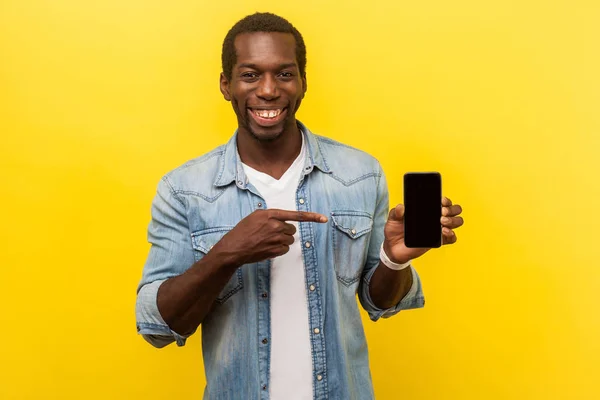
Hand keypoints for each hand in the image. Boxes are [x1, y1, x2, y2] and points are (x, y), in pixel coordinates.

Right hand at [211, 209, 327, 265]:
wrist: (234, 248)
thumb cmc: (243, 231)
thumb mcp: (255, 216)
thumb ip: (271, 216)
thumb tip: (283, 220)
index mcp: (270, 214)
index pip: (295, 215)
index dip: (311, 217)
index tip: (323, 219)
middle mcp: (275, 226)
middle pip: (292, 229)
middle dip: (285, 231)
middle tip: (271, 233)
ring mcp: (275, 239)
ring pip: (289, 240)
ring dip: (282, 241)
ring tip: (267, 241)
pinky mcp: (275, 250)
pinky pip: (285, 249)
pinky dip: (279, 249)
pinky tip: (268, 248)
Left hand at [383, 196, 463, 263]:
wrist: (393, 248)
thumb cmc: (394, 230)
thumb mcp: (393, 219)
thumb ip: (396, 212)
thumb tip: (402, 207)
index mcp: (427, 210)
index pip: (444, 201)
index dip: (446, 200)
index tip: (441, 201)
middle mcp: (436, 218)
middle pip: (455, 210)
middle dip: (452, 209)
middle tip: (441, 212)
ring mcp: (438, 230)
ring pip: (457, 222)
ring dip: (453, 220)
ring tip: (441, 222)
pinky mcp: (438, 241)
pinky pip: (452, 238)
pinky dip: (451, 235)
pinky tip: (443, 232)